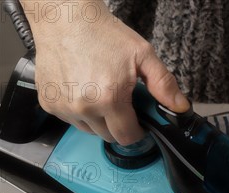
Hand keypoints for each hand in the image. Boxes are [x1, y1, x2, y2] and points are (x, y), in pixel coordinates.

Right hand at [28, 0, 189, 143]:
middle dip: (120, 124)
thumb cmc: (102, 34)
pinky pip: (71, 120)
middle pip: (109, 136)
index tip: (140, 122)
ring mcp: (63, 107)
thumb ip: (164, 84)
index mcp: (108, 99)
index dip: (137, 132)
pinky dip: (80, 112)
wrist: (66, 18)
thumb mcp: (143, 55)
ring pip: (89, 130)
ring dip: (99, 120)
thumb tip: (180, 108)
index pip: (127, 137)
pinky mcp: (48, 103)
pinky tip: (85, 91)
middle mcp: (83, 107)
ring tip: (103, 95)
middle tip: (122, 102)